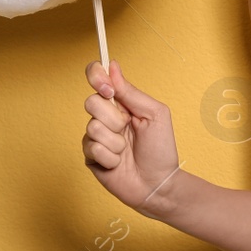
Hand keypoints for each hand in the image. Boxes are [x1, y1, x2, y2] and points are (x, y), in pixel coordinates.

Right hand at [82, 60, 182, 218]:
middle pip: (91, 102)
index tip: (107, 88)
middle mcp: (105, 117)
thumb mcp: (154, 113)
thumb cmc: (160, 149)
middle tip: (128, 129)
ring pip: (93, 127)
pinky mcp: (90, 156)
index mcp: (121, 102)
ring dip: (116, 141)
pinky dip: (111, 157)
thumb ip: (131, 92)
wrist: (158, 183)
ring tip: (126, 150)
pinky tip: (118, 163)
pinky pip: (93, 148)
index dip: (96, 77)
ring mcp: (96, 136)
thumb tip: (112, 66)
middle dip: (114, 118)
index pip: (97, 78)